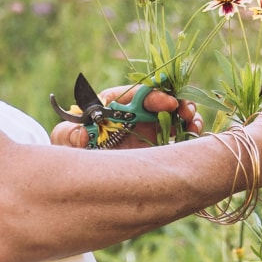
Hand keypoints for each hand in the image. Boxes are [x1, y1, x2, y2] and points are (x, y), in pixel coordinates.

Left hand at [50, 85, 203, 149]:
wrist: (81, 169)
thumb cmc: (72, 146)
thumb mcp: (65, 139)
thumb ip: (68, 134)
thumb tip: (79, 135)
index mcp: (114, 104)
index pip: (136, 93)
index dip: (153, 95)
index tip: (167, 103)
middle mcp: (135, 113)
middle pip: (161, 102)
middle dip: (177, 103)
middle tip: (187, 113)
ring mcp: (148, 129)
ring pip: (174, 116)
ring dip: (188, 117)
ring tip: (195, 125)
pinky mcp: (158, 146)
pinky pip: (178, 136)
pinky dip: (190, 135)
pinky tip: (196, 138)